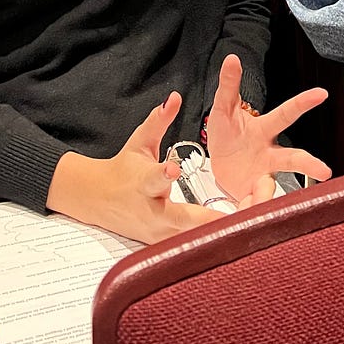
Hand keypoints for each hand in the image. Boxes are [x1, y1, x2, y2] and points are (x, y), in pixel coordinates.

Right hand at [46, 92, 222, 244]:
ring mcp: (157, 233)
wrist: (98, 200)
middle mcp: (151, 212)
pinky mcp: (163, 246)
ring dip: (214, 233)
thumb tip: (174, 97)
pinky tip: (235, 239)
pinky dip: (209, 243)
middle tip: (233, 214)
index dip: (163, 175)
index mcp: (143, 184)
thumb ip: (158, 121)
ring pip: (188, 239)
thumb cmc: (123, 170)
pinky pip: (189, 246)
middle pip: (180, 219)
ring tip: (244, 225)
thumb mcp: (139, 143)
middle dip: (206, 218)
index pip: (153, 179)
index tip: (173, 170)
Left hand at [205, 54, 331, 203]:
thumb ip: (229, 85)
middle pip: (291, 159)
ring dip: (270, 196)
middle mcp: (270, 153)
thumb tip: (231, 58)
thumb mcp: (223, 107)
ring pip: (274, 187)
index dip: (303, 103)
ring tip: (268, 204)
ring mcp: (263, 176)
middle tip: (325, 172)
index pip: (286, 113)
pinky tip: (248, 210)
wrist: (219, 165)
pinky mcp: (252, 194)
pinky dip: (250, 206)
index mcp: (264, 130)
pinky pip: (254, 202)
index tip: (321, 93)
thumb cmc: (227, 132)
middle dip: (308, 164)